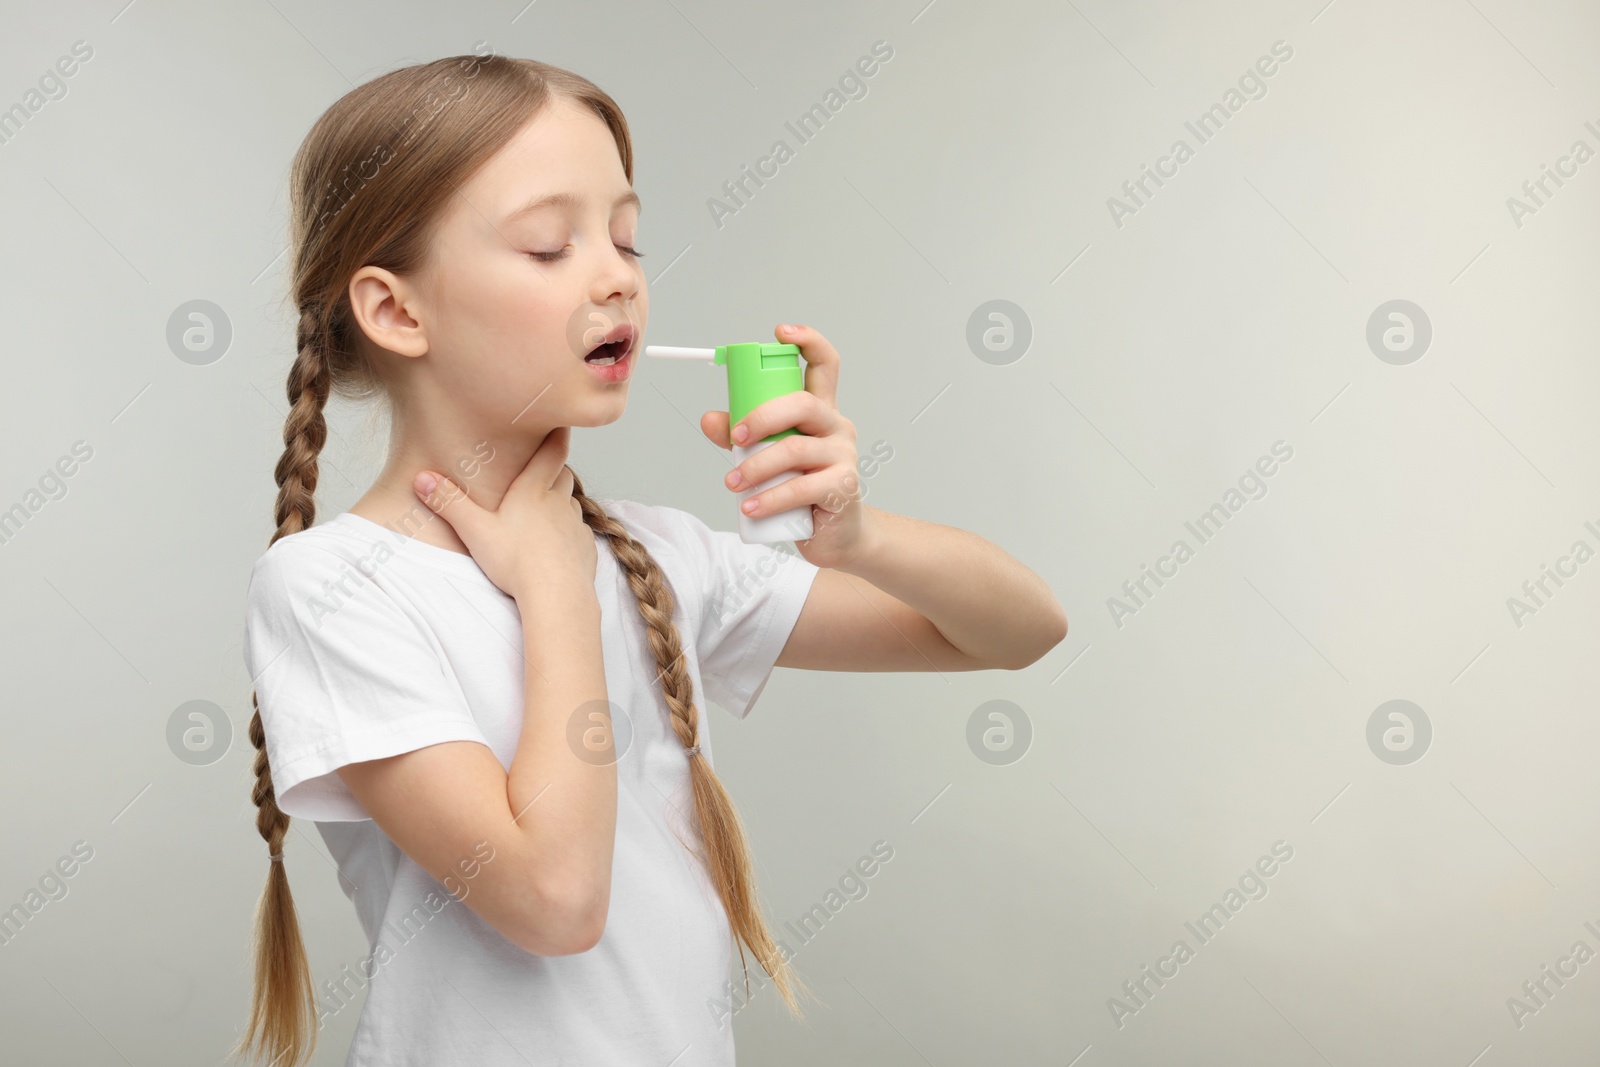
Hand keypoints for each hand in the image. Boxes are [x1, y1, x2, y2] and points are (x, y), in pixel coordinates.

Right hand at [412, 425, 597, 603]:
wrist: (557, 596)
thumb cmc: (516, 562)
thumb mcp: (475, 531)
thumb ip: (449, 503)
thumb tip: (421, 477)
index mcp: (533, 492)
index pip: (551, 453)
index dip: (556, 437)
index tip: (561, 423)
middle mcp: (559, 503)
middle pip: (563, 476)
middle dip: (555, 470)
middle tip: (545, 468)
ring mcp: (575, 526)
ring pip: (572, 504)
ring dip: (562, 501)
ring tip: (547, 508)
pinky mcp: (585, 549)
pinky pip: (579, 533)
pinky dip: (570, 532)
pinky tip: (558, 544)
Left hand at [698, 323, 871, 569]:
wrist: (835, 535)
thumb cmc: (801, 489)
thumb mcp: (766, 456)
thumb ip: (740, 435)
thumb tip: (709, 419)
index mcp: (819, 411)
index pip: (824, 364)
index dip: (807, 341)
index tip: (780, 333)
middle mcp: (835, 426)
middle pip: (802, 403)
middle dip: (762, 416)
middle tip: (735, 437)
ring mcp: (843, 456)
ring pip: (795, 448)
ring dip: (756, 466)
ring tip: (733, 483)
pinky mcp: (842, 488)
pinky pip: (801, 488)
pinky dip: (769, 499)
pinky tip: (750, 507)